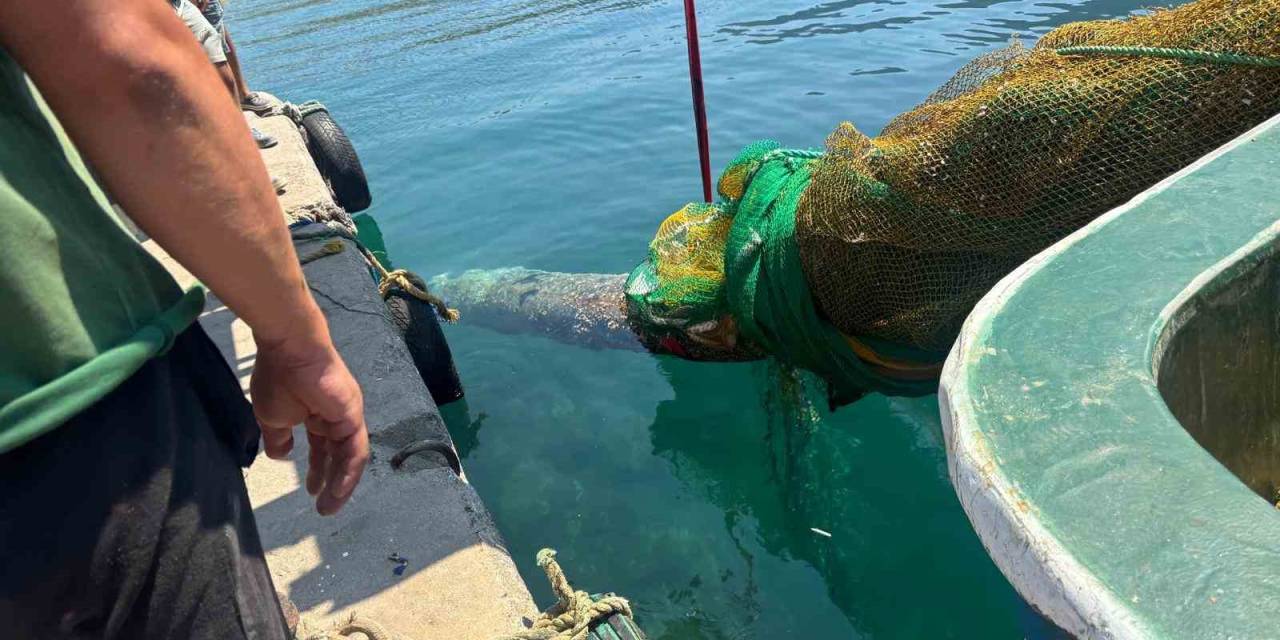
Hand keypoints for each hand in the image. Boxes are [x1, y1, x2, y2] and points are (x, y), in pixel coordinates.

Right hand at [250, 326, 368, 515]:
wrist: (289, 350)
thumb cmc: (278, 378)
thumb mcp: (271, 417)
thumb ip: (278, 438)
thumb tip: (279, 454)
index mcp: (317, 415)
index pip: (322, 448)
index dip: (317, 469)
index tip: (310, 489)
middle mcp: (336, 417)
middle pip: (338, 456)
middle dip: (331, 483)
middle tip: (324, 507)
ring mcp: (348, 416)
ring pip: (349, 458)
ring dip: (341, 485)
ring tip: (329, 507)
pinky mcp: (353, 416)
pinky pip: (355, 451)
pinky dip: (348, 473)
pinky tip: (337, 491)